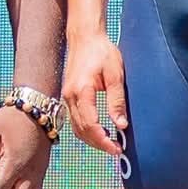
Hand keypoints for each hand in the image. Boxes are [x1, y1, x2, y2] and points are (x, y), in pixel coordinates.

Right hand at [62, 31, 127, 156]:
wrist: (85, 38)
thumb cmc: (102, 52)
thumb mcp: (115, 74)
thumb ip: (117, 100)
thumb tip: (120, 125)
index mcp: (81, 90)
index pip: (91, 124)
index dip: (103, 140)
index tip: (117, 149)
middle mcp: (70, 96)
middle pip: (82, 130)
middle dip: (99, 144)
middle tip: (116, 150)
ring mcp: (67, 97)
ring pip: (76, 128)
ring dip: (92, 140)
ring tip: (110, 145)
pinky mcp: (68, 97)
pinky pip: (75, 121)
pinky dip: (86, 131)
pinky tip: (99, 134)